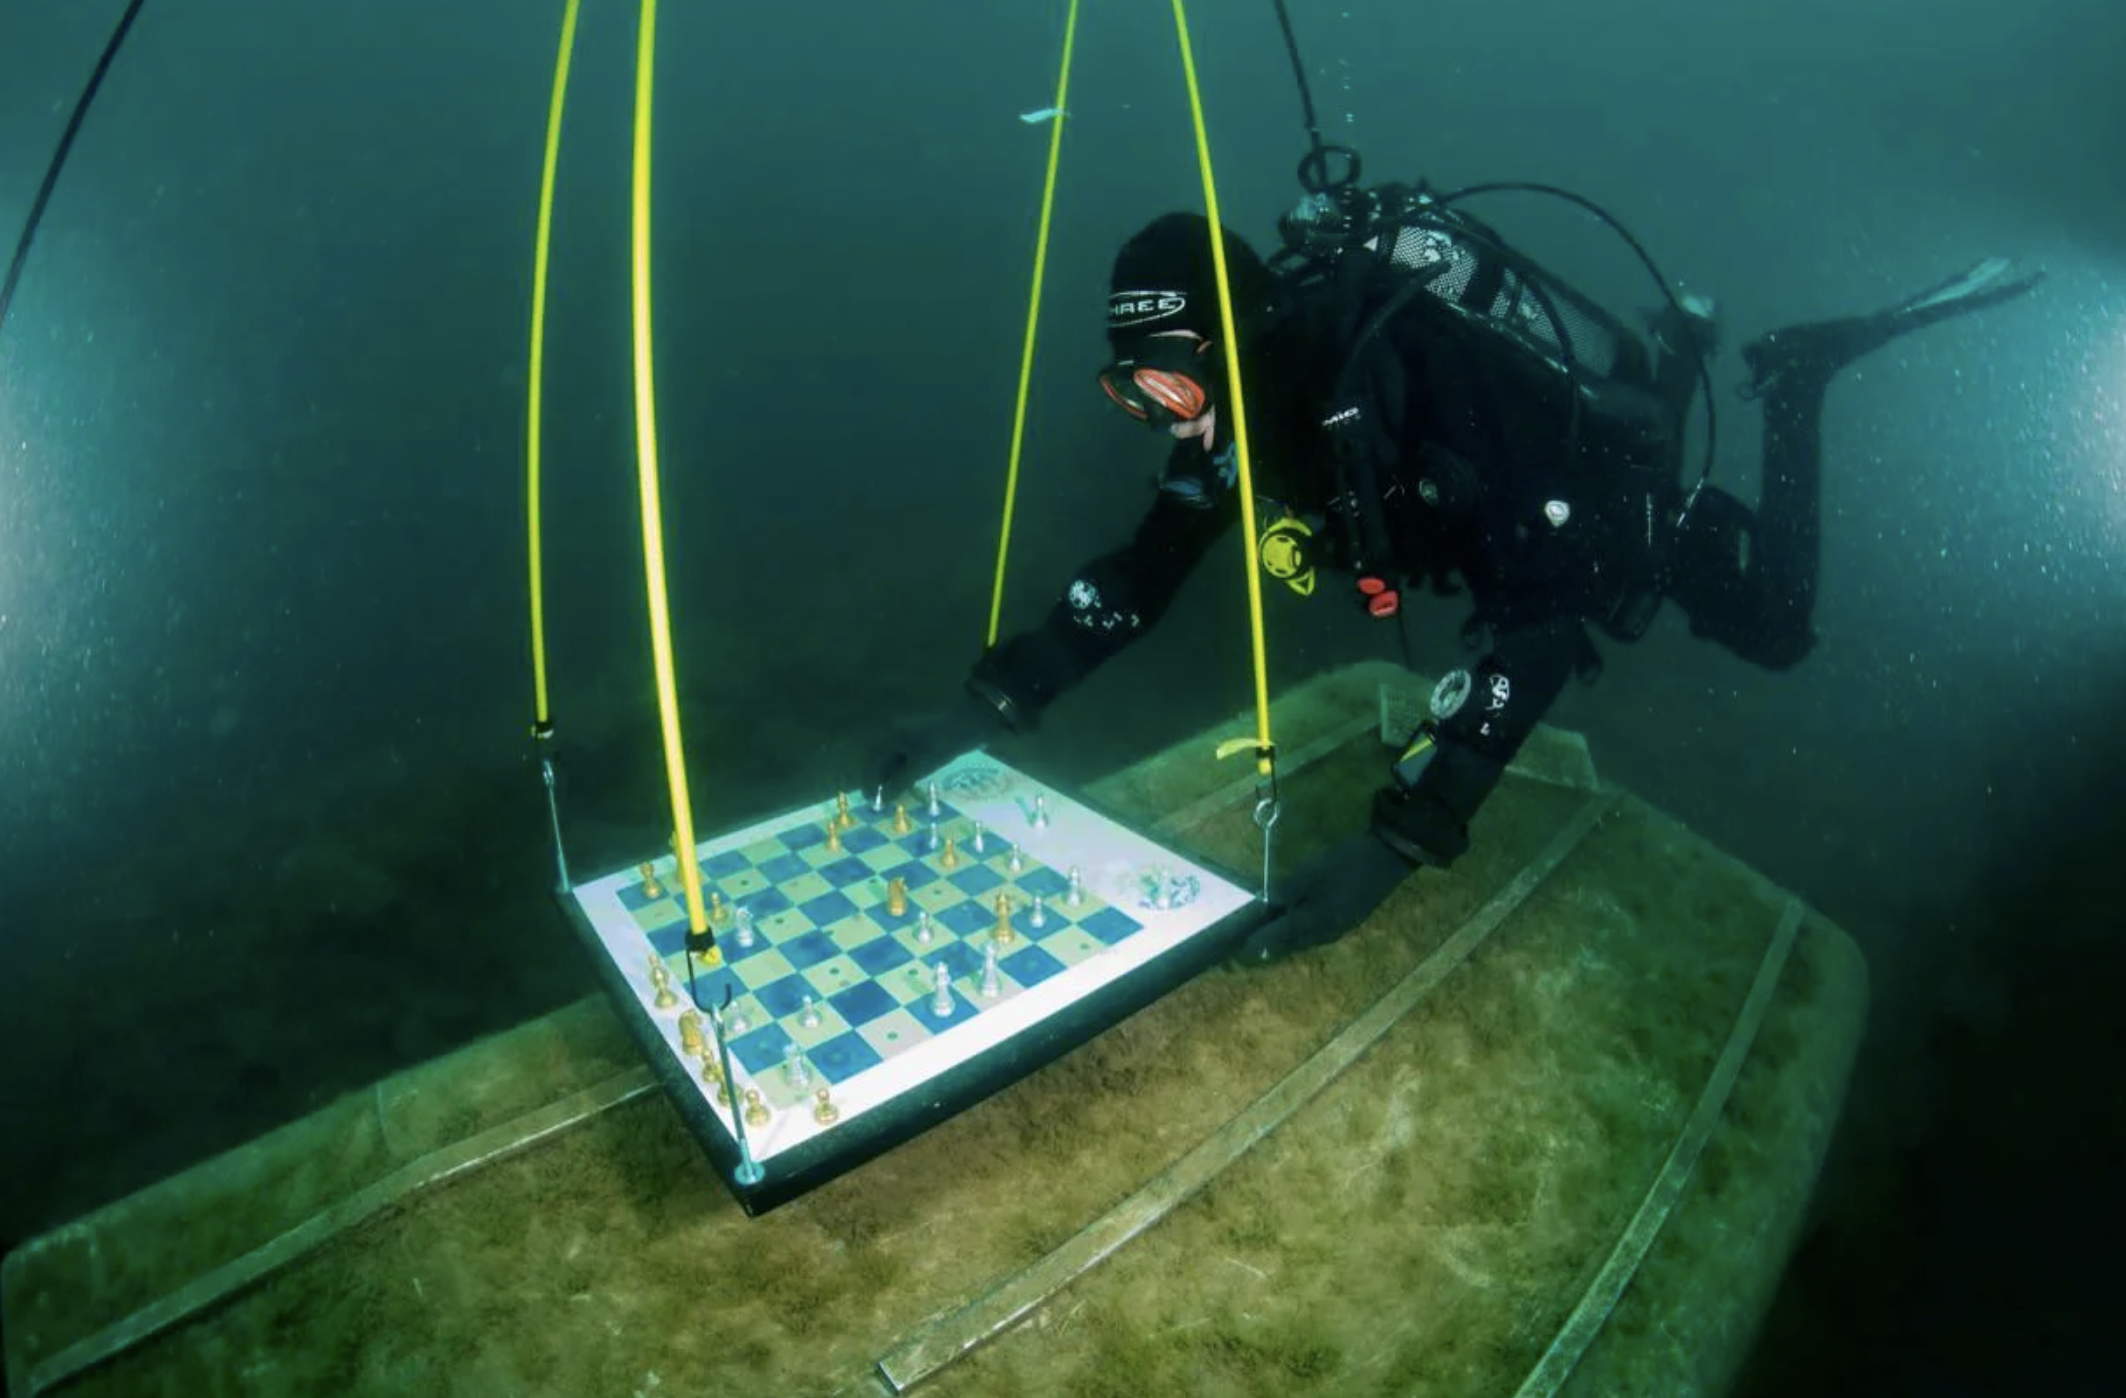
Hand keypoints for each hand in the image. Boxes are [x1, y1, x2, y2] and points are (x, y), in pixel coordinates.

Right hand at [865, 691, 1007, 800]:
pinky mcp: (921, 734)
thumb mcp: (922, 764)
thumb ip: (899, 782)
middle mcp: (894, 729)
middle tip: (884, 800)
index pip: (871, 761)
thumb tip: (883, 798)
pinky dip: (905, 767)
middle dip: (881, 779)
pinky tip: (910, 780)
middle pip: (880, 758)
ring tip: (896, 794)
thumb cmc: (944, 741)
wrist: (974, 718)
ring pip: (893, 756)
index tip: (872, 802)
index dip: (870, 783)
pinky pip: (906, 752)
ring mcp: (907, 730)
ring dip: (893, 774)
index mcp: (889, 734)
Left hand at [1232, 834, 1417, 965]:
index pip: (1279, 937)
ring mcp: (1337, 929)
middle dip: (1266, 952)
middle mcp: (1325, 932)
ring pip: (1302, 944)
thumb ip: (1288, 889)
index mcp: (1316, 920)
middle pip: (1290, 947)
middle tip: (1241, 959)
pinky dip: (1295, 939)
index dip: (1257, 945)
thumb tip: (1265, 904)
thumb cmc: (1347, 862)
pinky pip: (1313, 937)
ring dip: (1281, 948)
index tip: (1237, 955)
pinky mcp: (1344, 922)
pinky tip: (1287, 934)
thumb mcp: (1313, 870)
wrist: (1387, 859)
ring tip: (1259, 950)